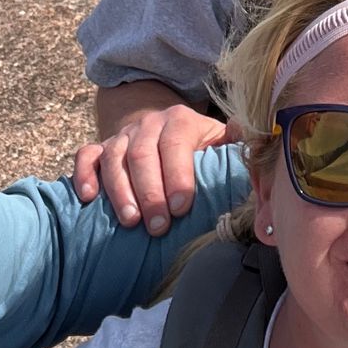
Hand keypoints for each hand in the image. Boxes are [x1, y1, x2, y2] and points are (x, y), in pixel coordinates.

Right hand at [72, 104, 238, 234]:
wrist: (164, 130)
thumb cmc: (200, 150)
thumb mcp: (222, 143)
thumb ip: (239, 147)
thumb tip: (262, 146)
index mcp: (181, 121)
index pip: (176, 142)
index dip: (177, 173)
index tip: (182, 206)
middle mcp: (148, 124)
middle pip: (142, 153)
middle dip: (150, 191)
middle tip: (158, 226)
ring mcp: (122, 136)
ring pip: (114, 157)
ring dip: (120, 190)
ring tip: (130, 222)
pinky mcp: (101, 148)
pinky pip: (86, 156)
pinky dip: (84, 174)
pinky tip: (88, 197)